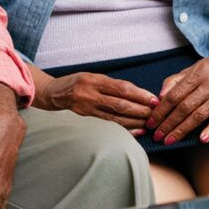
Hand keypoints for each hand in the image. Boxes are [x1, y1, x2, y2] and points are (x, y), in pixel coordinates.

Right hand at [37, 72, 155, 131]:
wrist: (53, 93)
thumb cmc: (77, 82)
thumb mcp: (92, 76)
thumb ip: (112, 85)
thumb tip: (138, 94)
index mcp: (93, 80)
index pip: (121, 88)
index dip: (139, 94)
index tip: (153, 99)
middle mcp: (90, 94)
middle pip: (120, 104)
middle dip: (140, 110)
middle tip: (155, 113)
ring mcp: (87, 108)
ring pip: (116, 117)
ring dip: (135, 121)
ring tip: (149, 122)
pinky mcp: (86, 118)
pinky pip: (109, 125)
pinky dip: (125, 128)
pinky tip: (137, 131)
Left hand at [147, 54, 208, 144]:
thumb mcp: (196, 68)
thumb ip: (176, 80)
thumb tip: (159, 96)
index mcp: (197, 73)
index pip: (174, 94)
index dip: (161, 109)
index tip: (151, 121)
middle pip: (184, 107)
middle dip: (168, 123)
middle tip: (157, 136)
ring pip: (199, 115)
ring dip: (183, 130)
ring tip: (170, 140)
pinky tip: (202, 140)